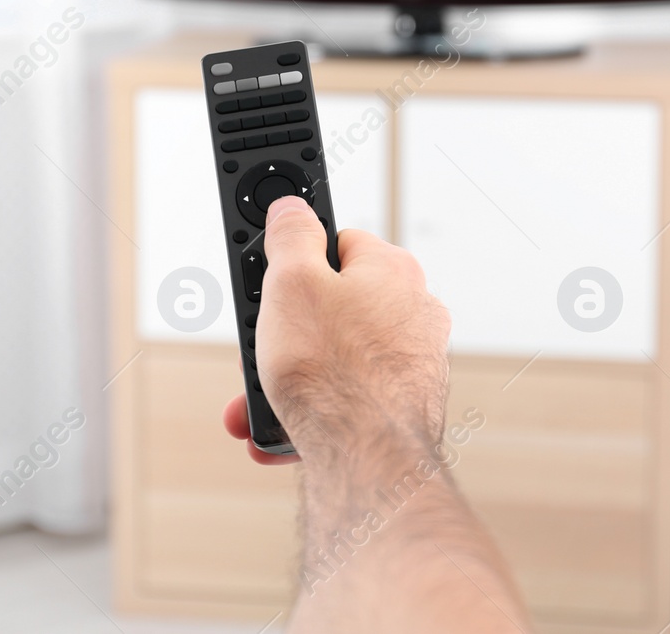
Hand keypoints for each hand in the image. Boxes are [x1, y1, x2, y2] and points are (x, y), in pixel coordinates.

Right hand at [222, 195, 450, 464]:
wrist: (368, 462)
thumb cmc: (335, 373)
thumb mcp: (290, 282)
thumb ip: (290, 234)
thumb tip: (292, 206)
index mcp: (392, 270)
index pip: (336, 242)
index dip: (293, 261)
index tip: (267, 275)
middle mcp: (412, 312)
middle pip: (329, 307)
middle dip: (281, 334)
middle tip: (257, 348)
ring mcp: (411, 362)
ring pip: (332, 360)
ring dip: (286, 379)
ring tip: (259, 402)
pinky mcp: (403, 405)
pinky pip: (345, 400)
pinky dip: (311, 413)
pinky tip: (282, 431)